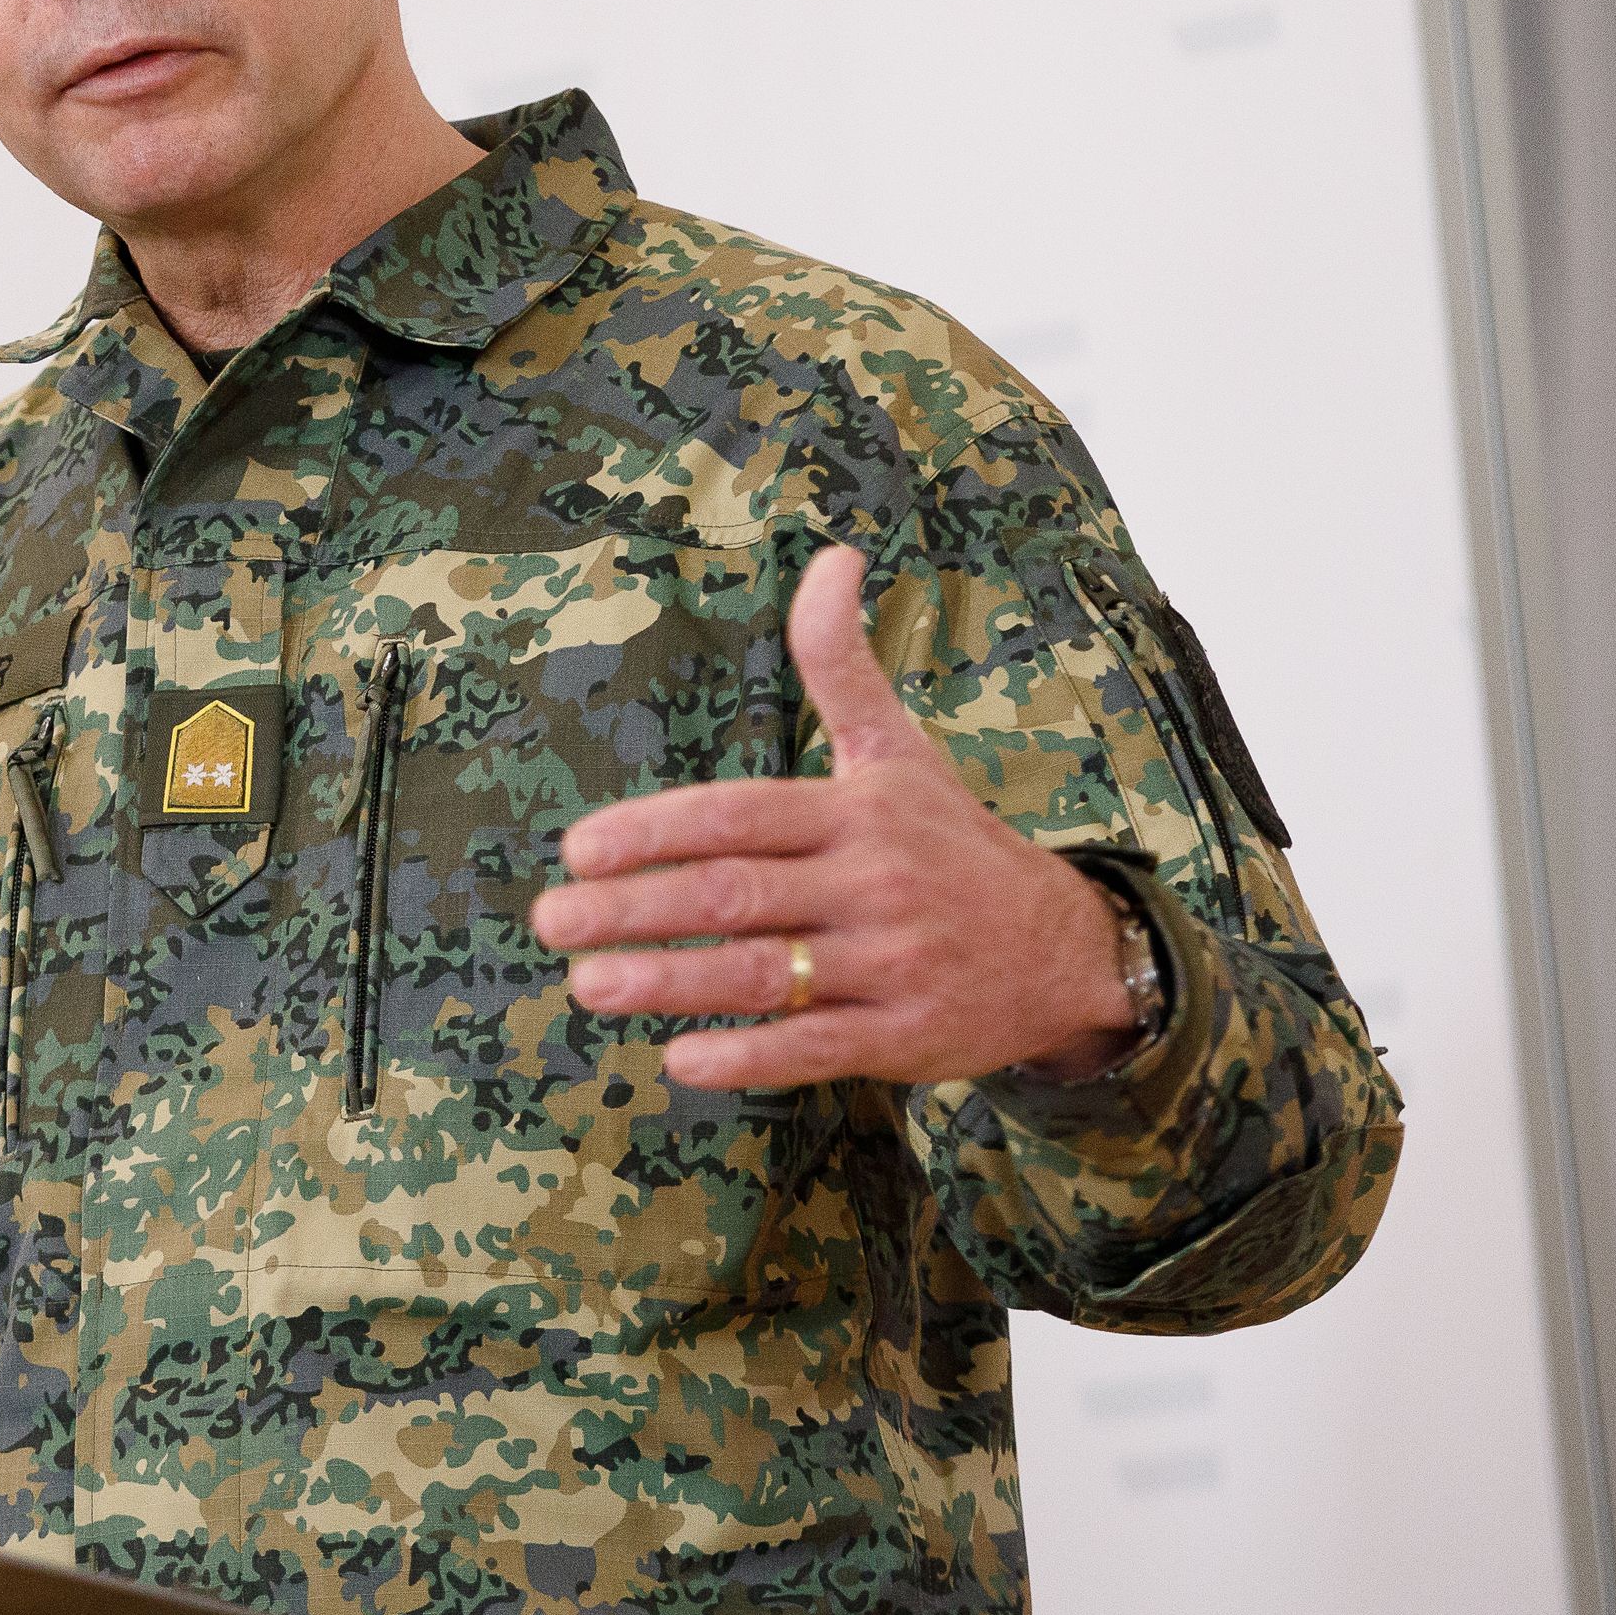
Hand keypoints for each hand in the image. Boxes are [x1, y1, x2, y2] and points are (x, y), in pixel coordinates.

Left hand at [532, 544, 1139, 1090]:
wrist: (1063, 948)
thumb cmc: (951, 842)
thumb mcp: (900, 749)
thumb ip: (843, 663)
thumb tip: (833, 555)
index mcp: (858, 812)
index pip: (738, 815)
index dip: (653, 831)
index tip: (577, 849)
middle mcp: (872, 884)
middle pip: (735, 896)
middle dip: (634, 909)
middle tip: (552, 921)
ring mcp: (889, 965)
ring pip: (762, 976)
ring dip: (668, 983)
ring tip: (588, 985)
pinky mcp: (903, 1037)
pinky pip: (813, 1049)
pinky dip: (745, 1057)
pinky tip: (678, 1059)